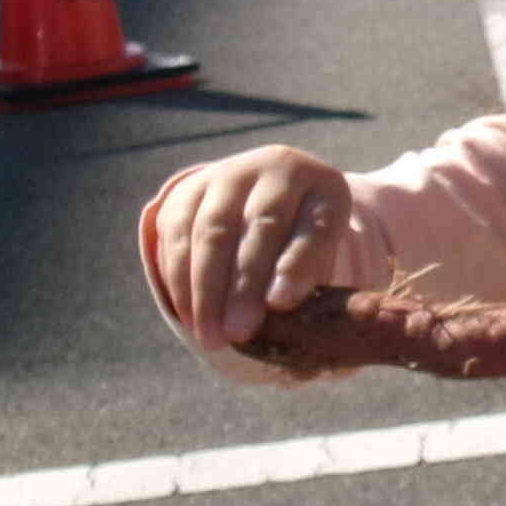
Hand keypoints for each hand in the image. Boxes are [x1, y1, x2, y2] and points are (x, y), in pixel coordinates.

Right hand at [149, 147, 353, 348]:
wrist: (263, 201)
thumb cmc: (299, 247)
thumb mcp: (320, 260)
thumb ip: (307, 284)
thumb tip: (280, 315)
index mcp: (325, 188)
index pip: (314, 226)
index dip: (296, 265)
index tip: (281, 304)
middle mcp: (279, 169)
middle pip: (261, 226)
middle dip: (246, 285)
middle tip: (239, 332)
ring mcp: (231, 173)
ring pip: (213, 230)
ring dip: (207, 290)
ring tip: (211, 336)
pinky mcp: (191, 187)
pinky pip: (179, 232)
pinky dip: (180, 278)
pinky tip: (188, 315)